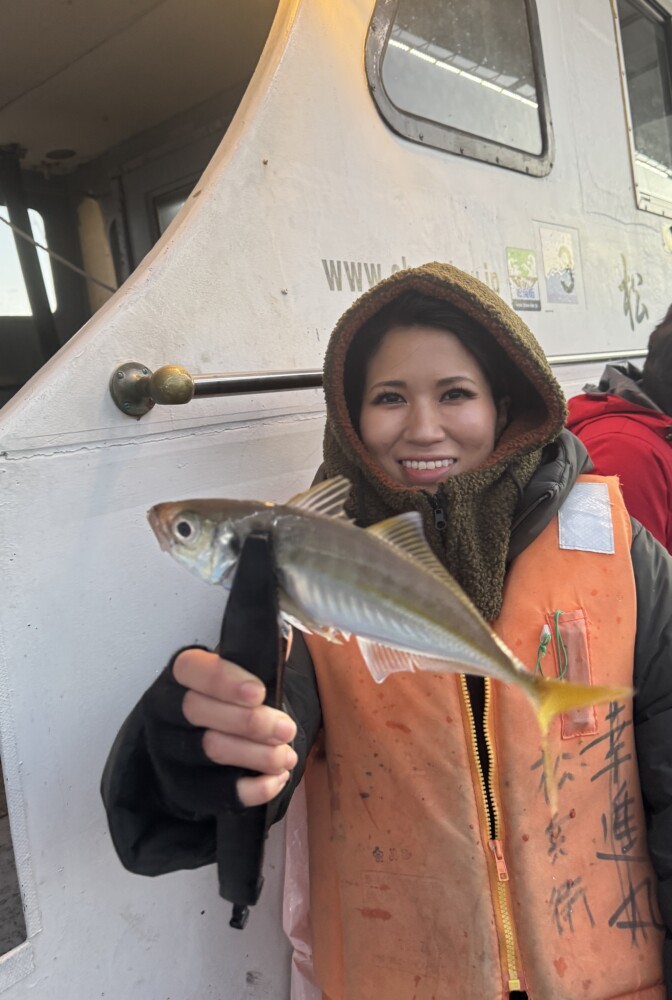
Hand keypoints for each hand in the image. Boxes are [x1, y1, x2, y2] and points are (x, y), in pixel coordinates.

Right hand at [173, 648, 297, 807]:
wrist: (189, 752)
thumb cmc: (222, 704)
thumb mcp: (235, 676)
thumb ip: (259, 659)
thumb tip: (287, 640)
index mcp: (180, 675)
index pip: (191, 669)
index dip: (224, 680)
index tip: (259, 692)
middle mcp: (166, 711)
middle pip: (199, 712)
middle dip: (250, 721)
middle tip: (286, 728)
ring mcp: (170, 751)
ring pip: (210, 751)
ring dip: (257, 755)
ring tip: (287, 756)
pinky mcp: (184, 787)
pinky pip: (218, 793)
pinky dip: (253, 788)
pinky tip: (277, 778)